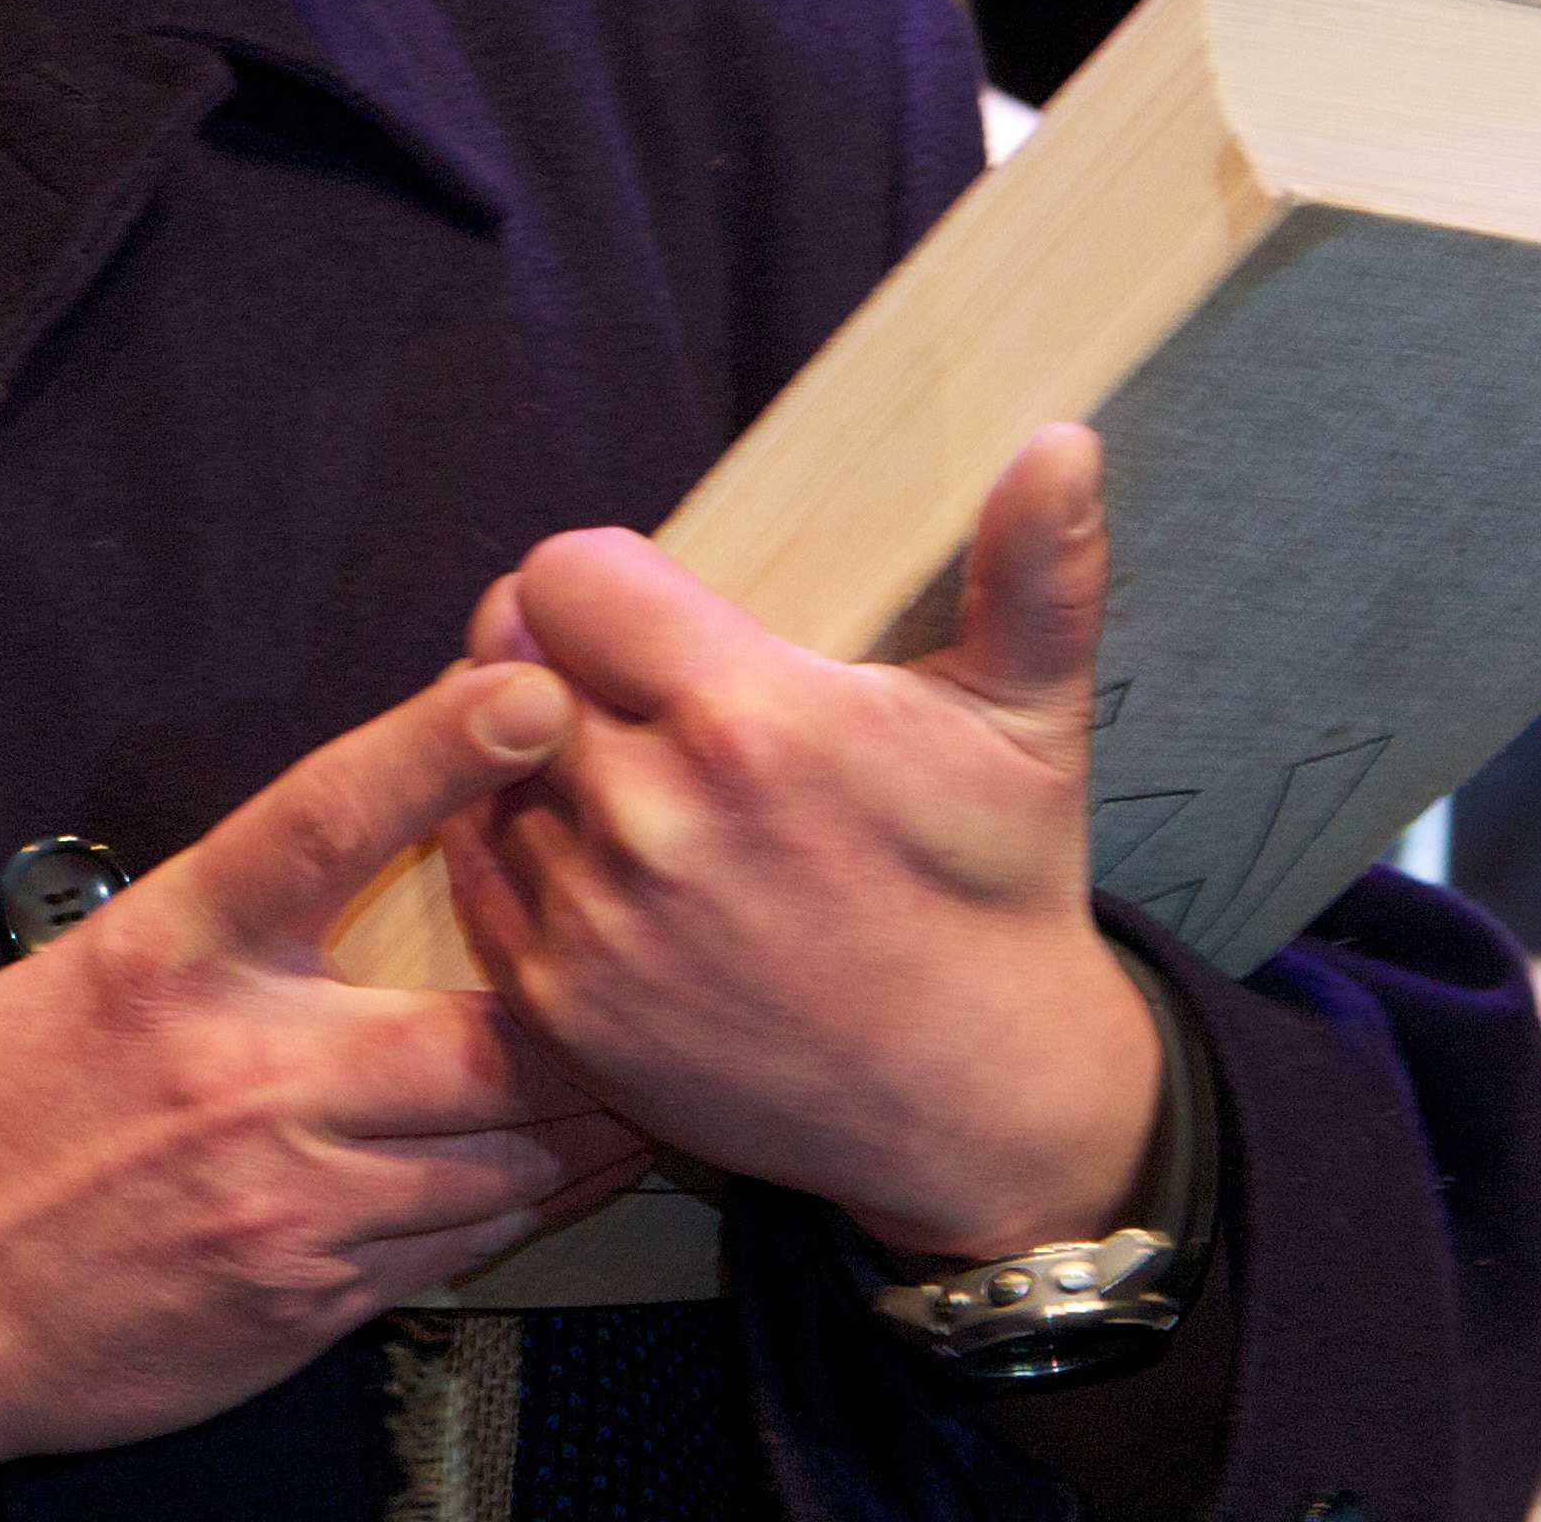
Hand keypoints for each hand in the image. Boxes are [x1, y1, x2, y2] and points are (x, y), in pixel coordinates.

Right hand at [0, 660, 653, 1471]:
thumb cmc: (23, 1096)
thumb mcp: (121, 957)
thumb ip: (250, 901)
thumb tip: (394, 816)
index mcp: (177, 951)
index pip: (318, 821)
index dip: (433, 749)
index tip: (530, 691)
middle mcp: (240, 1069)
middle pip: (480, 1040)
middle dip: (586, 1022)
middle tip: (659, 974)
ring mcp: (281, 1197)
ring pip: (498, 1158)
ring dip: (582, 1127)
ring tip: (645, 1085)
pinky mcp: (305, 1298)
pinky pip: (458, 1247)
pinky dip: (522, 1203)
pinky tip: (557, 1171)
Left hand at [445, 422, 1163, 1262]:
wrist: (978, 1103)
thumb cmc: (997, 890)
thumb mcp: (1028, 721)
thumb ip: (1034, 568)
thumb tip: (1066, 438)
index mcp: (748, 720)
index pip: (564, 576)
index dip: (601, 582)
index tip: (649, 612)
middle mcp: (651, 818)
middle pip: (508, 660)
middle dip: (557, 657)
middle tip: (624, 686)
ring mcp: (595, 923)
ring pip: (482, 770)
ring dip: (529, 758)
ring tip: (620, 775)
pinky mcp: (559, 1010)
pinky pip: (474, 877)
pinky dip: (510, 851)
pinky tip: (592, 852)